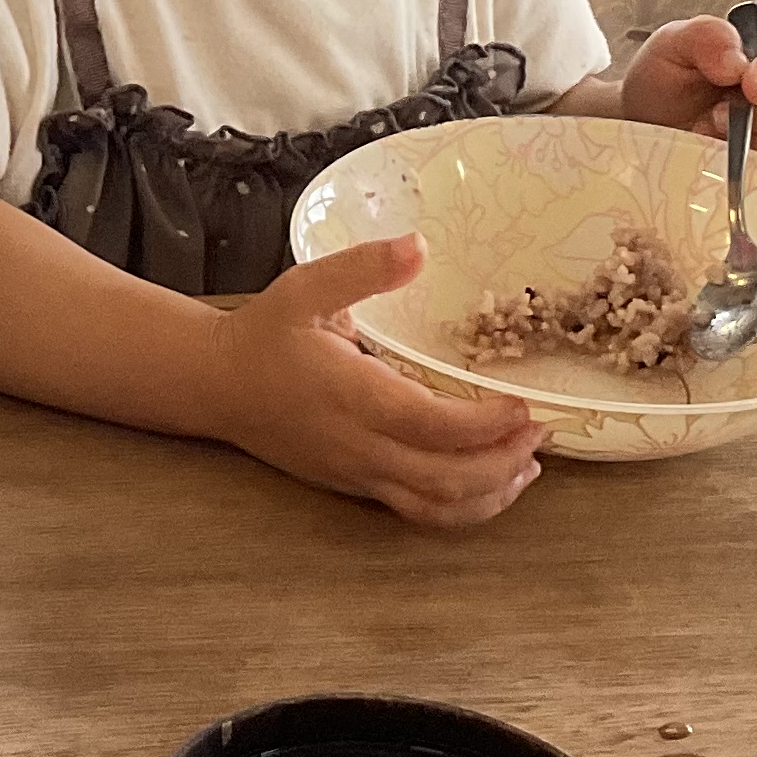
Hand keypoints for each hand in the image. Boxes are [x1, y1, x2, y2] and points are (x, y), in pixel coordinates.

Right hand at [208, 236, 542, 528]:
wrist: (215, 386)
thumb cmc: (264, 335)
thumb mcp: (306, 287)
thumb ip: (363, 268)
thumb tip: (419, 246)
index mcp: (351, 395)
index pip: (430, 424)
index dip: (484, 424)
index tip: (524, 406)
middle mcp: (358, 445)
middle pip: (445, 476)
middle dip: (503, 460)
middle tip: (542, 431)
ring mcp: (358, 473)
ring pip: (435, 505)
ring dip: (490, 492)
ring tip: (528, 464)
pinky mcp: (356, 487)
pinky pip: (418, 511)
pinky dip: (462, 508)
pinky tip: (490, 486)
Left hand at [608, 15, 756, 162]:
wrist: (644, 132)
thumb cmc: (662, 84)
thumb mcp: (670, 46)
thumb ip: (705, 37)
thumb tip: (738, 62)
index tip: (751, 88)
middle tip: (717, 116)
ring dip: (755, 138)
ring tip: (709, 134)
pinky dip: (751, 166)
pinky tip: (721, 159)